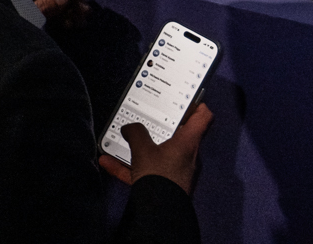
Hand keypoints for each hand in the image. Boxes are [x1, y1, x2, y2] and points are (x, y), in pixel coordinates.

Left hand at [13, 0, 89, 26]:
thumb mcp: (24, 15)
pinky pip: (53, 10)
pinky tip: (72, 24)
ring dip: (71, 9)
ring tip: (82, 20)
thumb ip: (44, 5)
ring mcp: (31, 1)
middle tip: (86, 10)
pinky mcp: (35, 13)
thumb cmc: (2, 27)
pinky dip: (64, 16)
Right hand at [99, 103, 214, 194]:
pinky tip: (108, 162)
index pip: (203, 117)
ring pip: (159, 153)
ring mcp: (177, 170)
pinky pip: (147, 171)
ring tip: (122, 140)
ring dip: (141, 148)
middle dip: (161, 127)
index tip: (184, 99)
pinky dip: (130, 167)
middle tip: (147, 117)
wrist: (159, 213)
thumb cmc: (159, 177)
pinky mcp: (166, 185)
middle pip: (179, 134)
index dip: (196, 105)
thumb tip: (130, 126)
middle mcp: (188, 155)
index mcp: (189, 142)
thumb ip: (136, 134)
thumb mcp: (144, 151)